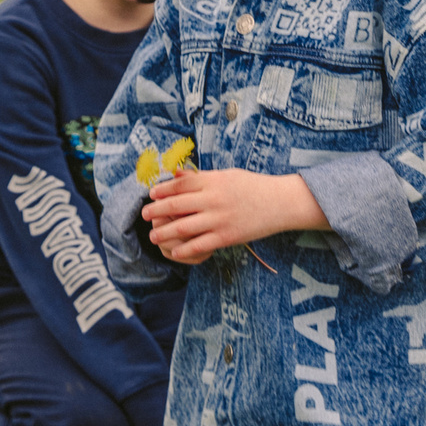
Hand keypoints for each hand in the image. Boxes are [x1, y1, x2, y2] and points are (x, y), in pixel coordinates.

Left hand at [143, 168, 323, 263]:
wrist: (281, 203)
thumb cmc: (254, 187)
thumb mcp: (228, 175)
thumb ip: (201, 176)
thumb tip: (176, 174)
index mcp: (213, 181)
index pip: (180, 184)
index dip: (162, 190)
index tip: (151, 194)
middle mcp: (213, 199)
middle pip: (176, 205)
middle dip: (156, 211)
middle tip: (144, 215)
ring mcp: (219, 219)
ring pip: (183, 227)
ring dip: (164, 232)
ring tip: (153, 236)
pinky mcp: (226, 237)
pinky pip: (199, 245)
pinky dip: (184, 249)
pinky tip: (174, 251)